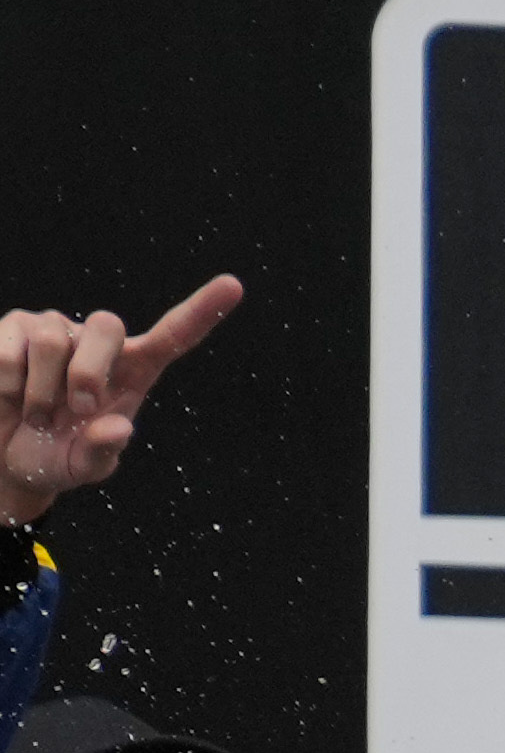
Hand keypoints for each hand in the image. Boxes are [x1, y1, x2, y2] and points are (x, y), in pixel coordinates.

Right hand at [0, 278, 240, 529]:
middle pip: (107, 326)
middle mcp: (97, 342)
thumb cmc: (52, 456)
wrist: (1, 456)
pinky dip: (7, 385)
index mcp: (132, 371)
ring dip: (40, 391)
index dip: (202, 310)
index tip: (232, 285)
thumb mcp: (82, 467)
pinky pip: (10, 349)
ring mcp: (54, 328)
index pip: (173, 336)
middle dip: (87, 373)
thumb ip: (103, 452)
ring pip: (52, 341)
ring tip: (36, 415)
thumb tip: (118, 427)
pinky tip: (9, 399)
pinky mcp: (13, 328)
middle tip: (77, 410)